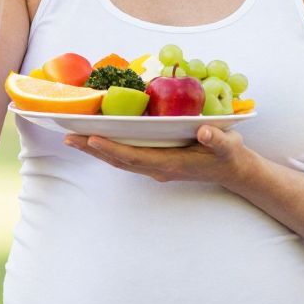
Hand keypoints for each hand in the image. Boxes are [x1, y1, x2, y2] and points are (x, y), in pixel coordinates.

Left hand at [64, 125, 255, 189]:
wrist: (235, 171)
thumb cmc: (230, 156)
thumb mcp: (228, 146)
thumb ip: (217, 140)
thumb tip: (205, 131)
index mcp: (170, 163)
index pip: (134, 157)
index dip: (112, 148)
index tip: (92, 138)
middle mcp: (158, 168)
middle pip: (119, 160)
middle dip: (93, 149)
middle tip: (68, 137)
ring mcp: (156, 167)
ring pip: (120, 160)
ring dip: (96, 150)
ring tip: (74, 139)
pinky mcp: (157, 162)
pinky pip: (127, 157)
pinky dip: (109, 149)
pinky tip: (97, 140)